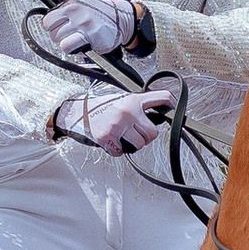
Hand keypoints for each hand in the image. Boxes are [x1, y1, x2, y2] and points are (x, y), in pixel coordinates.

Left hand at [36, 0, 146, 62]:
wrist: (122, 19)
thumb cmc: (100, 12)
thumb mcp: (81, 2)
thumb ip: (63, 5)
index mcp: (71, 4)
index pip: (47, 20)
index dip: (52, 27)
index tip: (60, 27)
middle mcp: (76, 12)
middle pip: (52, 33)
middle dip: (61, 36)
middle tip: (74, 33)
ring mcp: (83, 24)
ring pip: (60, 42)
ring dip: (69, 44)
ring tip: (80, 38)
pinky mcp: (90, 37)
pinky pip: (70, 48)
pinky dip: (76, 50)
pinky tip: (84, 44)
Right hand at [56, 79, 180, 157]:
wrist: (74, 112)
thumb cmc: (98, 107)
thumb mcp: (120, 99)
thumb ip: (137, 106)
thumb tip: (156, 117)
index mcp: (133, 100)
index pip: (161, 97)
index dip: (171, 104)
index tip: (173, 109)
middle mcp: (128, 111)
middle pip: (153, 133)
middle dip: (145, 137)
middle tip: (134, 133)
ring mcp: (118, 125)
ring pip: (139, 145)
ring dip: (131, 145)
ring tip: (121, 137)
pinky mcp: (107, 137)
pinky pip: (121, 152)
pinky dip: (116, 151)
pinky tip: (109, 141)